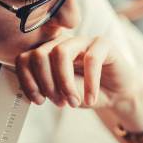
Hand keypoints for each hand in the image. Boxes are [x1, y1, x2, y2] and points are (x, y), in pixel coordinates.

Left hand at [13, 34, 141, 109]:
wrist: (118, 94)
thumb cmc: (88, 92)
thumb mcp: (63, 94)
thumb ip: (48, 88)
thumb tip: (34, 90)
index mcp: (47, 53)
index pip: (24, 58)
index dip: (28, 81)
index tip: (38, 100)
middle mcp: (62, 43)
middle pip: (39, 54)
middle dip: (46, 83)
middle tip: (59, 103)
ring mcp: (82, 40)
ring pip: (60, 52)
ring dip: (64, 83)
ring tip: (74, 101)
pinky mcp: (103, 43)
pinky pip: (90, 59)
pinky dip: (89, 83)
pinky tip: (91, 99)